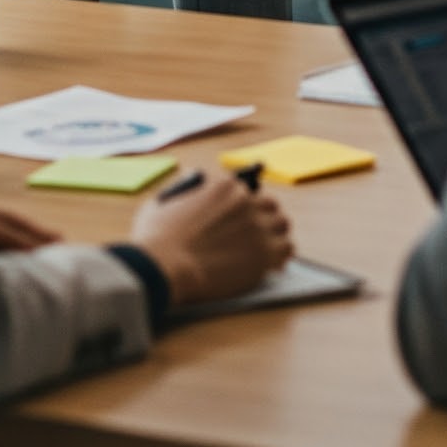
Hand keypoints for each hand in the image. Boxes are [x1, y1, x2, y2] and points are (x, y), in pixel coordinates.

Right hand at [129, 172, 292, 308]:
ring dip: (275, 235)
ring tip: (267, 248)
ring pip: (283, 225)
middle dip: (264, 218)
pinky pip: (287, 249)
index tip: (240, 218)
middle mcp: (246, 201)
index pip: (247, 189)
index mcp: (224, 186)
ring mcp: (257, 227)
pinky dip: (281, 256)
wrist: (166, 266)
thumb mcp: (164, 201)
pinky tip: (273, 264)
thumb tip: (193, 180)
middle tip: (256, 234)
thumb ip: (183, 189)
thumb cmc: (159, 238)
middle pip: (271, 205)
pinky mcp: (264, 254)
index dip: (244, 206)